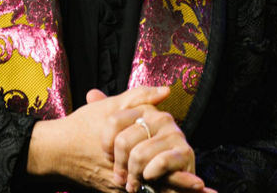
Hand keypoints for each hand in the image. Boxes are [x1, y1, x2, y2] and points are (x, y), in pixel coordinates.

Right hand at [27, 86, 175, 190]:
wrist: (54, 151)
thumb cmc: (83, 127)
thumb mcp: (110, 108)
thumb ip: (139, 98)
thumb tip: (166, 91)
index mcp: (129, 158)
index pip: (161, 174)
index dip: (182, 180)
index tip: (202, 185)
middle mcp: (126, 178)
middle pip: (158, 190)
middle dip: (180, 192)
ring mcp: (119, 186)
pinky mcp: (113, 190)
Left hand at [93, 90, 215, 192]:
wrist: (165, 186)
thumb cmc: (142, 162)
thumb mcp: (122, 139)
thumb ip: (109, 117)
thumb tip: (92, 94)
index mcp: (145, 110)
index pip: (113, 121)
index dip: (106, 144)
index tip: (109, 157)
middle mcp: (161, 118)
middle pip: (123, 141)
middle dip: (120, 165)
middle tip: (123, 176)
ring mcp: (175, 134)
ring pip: (139, 155)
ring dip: (134, 175)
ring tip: (136, 181)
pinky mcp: (185, 153)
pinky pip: (160, 162)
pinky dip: (151, 175)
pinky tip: (150, 179)